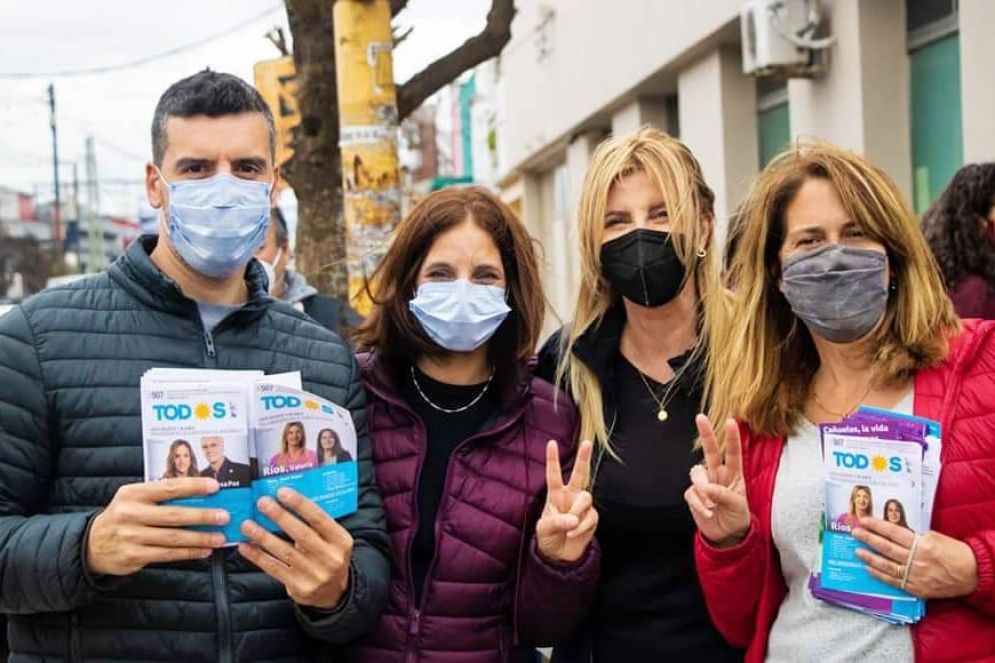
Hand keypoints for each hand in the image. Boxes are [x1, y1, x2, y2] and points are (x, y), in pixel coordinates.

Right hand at [86, 478, 229, 575]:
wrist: (91, 544)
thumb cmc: (123, 516)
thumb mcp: (134, 499)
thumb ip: (160, 496)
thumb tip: (200, 496)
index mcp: (133, 494)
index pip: (168, 487)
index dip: (193, 487)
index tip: (215, 487)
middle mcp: (130, 514)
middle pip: (174, 515)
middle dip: (203, 516)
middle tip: (224, 516)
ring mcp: (131, 537)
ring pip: (173, 538)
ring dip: (200, 538)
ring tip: (219, 537)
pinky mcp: (133, 557)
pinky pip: (167, 554)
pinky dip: (188, 552)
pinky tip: (203, 550)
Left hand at [238, 488, 352, 609]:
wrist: (334, 592)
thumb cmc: (328, 557)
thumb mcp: (333, 540)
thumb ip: (316, 525)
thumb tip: (285, 502)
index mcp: (341, 540)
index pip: (319, 518)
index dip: (300, 504)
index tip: (282, 492)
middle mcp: (330, 558)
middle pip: (301, 534)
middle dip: (280, 517)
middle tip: (262, 503)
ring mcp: (315, 575)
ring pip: (285, 552)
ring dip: (263, 537)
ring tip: (247, 525)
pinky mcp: (299, 588)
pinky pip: (275, 569)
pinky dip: (258, 557)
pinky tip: (246, 547)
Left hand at [536, 439, 597, 563]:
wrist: (560, 555)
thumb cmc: (548, 537)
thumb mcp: (545, 529)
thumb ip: (558, 521)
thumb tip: (574, 519)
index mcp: (555, 495)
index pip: (553, 474)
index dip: (553, 459)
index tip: (552, 443)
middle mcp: (570, 496)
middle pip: (579, 474)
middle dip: (583, 458)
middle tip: (587, 442)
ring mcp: (582, 506)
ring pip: (586, 497)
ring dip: (577, 512)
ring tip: (570, 526)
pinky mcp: (592, 517)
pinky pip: (591, 516)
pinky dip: (582, 527)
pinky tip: (574, 533)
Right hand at [684, 414, 749, 546]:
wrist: (726, 535)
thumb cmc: (737, 517)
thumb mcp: (738, 507)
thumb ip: (724, 495)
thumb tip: (707, 487)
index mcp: (734, 474)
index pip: (733, 453)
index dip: (731, 438)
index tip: (731, 421)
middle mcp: (717, 474)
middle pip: (710, 451)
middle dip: (706, 434)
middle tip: (700, 417)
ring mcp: (704, 483)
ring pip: (696, 473)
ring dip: (702, 488)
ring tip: (711, 506)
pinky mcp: (693, 494)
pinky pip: (691, 493)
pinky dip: (698, 505)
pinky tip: (707, 513)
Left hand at [853, 518, 978, 598]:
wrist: (973, 574)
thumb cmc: (955, 553)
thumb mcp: (935, 537)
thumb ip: (915, 536)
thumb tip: (895, 533)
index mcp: (922, 544)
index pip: (894, 533)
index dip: (877, 526)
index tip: (864, 521)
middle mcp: (916, 560)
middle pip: (886, 548)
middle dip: (868, 539)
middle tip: (855, 533)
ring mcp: (915, 576)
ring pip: (886, 565)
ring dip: (869, 557)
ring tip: (857, 551)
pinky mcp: (916, 588)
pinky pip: (893, 581)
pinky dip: (879, 575)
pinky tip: (868, 568)